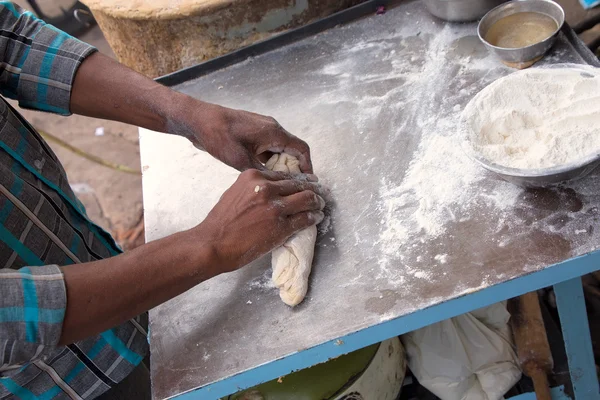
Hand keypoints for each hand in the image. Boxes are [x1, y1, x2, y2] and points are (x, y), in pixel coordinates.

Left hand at [170, 99, 312, 172]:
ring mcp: (260, 129)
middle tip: (292, 186)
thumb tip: (276, 186)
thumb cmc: (220, 137)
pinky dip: (268, 160)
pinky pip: (266, 147)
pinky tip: (262, 174)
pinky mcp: (251, 132)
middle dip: (294, 168)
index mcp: (274, 132)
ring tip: (278, 183)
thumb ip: (262, 173)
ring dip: (280, 165)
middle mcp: (271, 128)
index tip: (307, 182)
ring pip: (278, 149)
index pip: (301, 149)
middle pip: (291, 149)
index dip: (308, 166)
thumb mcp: (241, 161)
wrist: (198, 120)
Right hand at [195, 169, 325, 272]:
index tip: (308, 181)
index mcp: (254, 176)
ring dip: (317, 202)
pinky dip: (314, 217)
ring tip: (321, 205)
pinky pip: (305, 218)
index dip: (300, 179)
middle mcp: (266, 188)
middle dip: (313, 188)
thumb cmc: (221, 221)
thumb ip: (255, 187)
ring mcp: (275, 207)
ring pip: (307, 199)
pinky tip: (316, 217)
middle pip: (299, 184)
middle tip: (321, 192)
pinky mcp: (281, 226)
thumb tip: (272, 189)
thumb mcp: (236, 192)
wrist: (214, 243)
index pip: (285, 175)